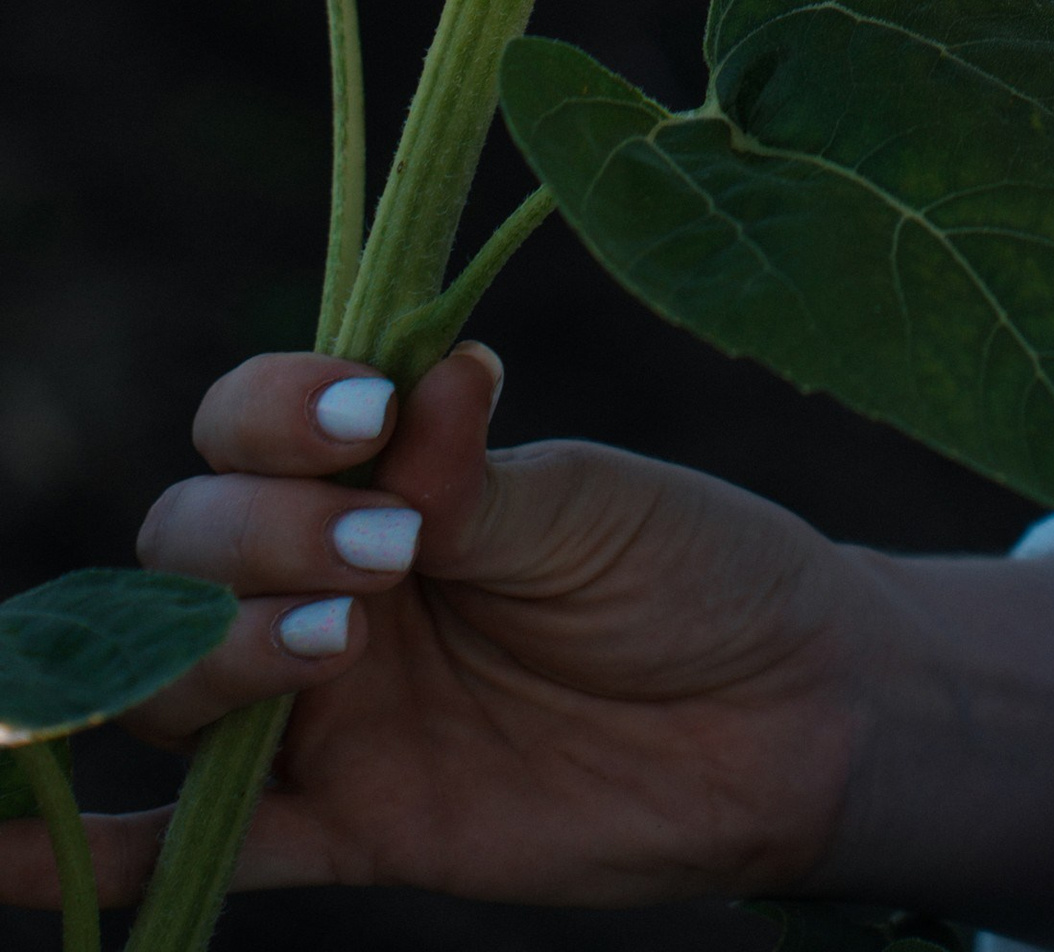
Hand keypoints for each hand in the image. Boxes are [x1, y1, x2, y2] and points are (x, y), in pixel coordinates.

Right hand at [0, 347, 1053, 923]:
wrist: (786, 707)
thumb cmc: (691, 570)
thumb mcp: (593, 505)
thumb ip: (480, 475)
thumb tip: (427, 377)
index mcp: (379, 471)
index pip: (249, 424)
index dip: (276, 415)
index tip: (369, 422)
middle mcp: (324, 578)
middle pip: (183, 549)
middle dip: (250, 538)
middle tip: (383, 556)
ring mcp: (327, 708)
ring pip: (178, 686)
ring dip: (216, 659)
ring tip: (341, 646)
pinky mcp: (353, 827)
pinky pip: (201, 849)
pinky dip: (92, 863)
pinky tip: (1, 866)